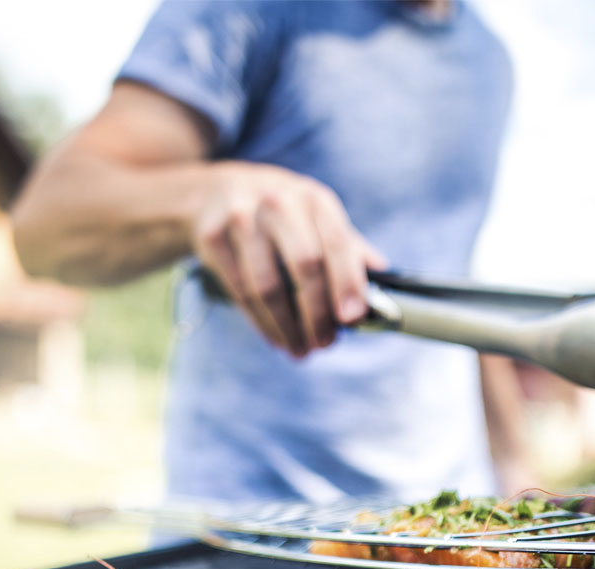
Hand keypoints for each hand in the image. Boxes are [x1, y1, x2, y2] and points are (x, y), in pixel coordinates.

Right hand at [189, 162, 387, 355]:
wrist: (210, 193)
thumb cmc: (278, 211)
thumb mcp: (313, 215)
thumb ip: (347, 244)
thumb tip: (383, 274)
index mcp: (313, 198)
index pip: (338, 242)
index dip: (347, 283)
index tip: (353, 318)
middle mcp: (278, 203)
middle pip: (304, 266)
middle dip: (318, 313)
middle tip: (326, 343)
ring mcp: (242, 219)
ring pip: (267, 286)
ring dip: (288, 327)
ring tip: (302, 350)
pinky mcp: (212, 238)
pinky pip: (240, 292)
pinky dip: (262, 323)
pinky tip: (276, 338)